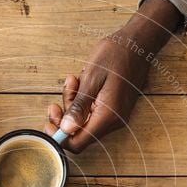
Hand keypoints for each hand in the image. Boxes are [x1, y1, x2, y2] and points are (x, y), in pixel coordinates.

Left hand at [44, 0, 180, 152]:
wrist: (138, 43)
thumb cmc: (116, 55)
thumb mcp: (91, 78)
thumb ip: (79, 106)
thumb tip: (66, 129)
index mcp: (107, 116)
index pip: (79, 143)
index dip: (60, 137)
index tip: (49, 123)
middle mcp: (113, 121)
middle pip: (80, 133)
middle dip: (64, 117)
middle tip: (56, 100)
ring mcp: (114, 116)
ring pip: (84, 121)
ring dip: (72, 104)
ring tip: (72, 81)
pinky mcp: (113, 108)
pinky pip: (92, 112)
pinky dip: (82, 100)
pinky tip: (81, 83)